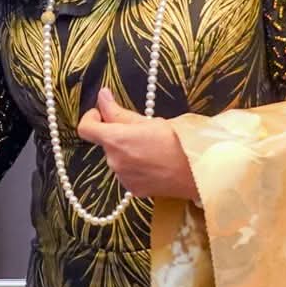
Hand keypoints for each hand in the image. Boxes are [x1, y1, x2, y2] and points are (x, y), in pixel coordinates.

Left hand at [75, 86, 199, 201]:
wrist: (200, 172)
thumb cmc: (179, 142)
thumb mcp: (150, 121)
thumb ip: (119, 112)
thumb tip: (102, 96)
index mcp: (116, 140)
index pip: (85, 129)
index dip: (91, 118)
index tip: (102, 113)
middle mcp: (114, 161)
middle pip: (106, 143)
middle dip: (117, 135)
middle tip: (142, 131)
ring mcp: (123, 178)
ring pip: (117, 158)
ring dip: (127, 152)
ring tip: (152, 149)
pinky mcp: (133, 190)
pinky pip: (127, 173)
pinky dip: (135, 167)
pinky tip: (154, 164)